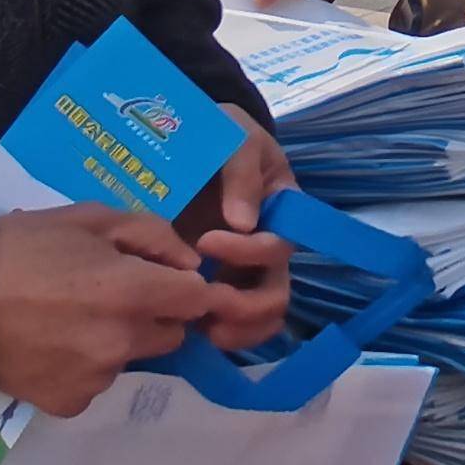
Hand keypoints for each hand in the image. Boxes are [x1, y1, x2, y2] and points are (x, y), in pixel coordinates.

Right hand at [0, 206, 224, 417]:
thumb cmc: (21, 247)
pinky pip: (97, 382)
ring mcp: (98, 378)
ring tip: (68, 317)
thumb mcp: (88, 218)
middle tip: (110, 294)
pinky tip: (51, 344)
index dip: (184, 286)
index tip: (163, 280)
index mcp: (133, 291)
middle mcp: (124, 341)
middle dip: (153, 314)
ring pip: (132, 358)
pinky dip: (84, 366)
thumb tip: (190, 263)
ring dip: (117, 340)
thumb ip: (151, 234)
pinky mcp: (71, 402)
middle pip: (172, 334)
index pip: (198, 299)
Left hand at [195, 109, 295, 353]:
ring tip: (201, 330)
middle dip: (245, 307)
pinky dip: (215, 329)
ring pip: (258, 318)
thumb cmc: (218, 133)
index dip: (247, 254)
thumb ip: (240, 172)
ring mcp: (240, 269)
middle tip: (205, 301)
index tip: (206, 241)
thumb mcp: (234, 137)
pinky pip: (227, 320)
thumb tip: (243, 224)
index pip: (277, 248)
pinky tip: (187, 329)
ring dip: (236, 330)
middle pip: (274, 295)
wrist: (185, 138)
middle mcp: (266, 248)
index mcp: (280, 213)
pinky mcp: (212, 281)